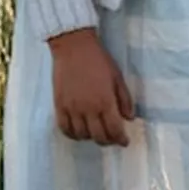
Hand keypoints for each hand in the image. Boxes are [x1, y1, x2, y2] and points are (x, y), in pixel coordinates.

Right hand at [48, 28, 134, 146]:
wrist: (74, 47)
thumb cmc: (99, 59)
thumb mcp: (117, 76)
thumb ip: (124, 98)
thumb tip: (129, 118)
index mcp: (105, 101)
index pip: (114, 129)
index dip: (120, 139)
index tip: (124, 142)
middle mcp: (88, 109)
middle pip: (98, 136)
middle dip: (108, 141)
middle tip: (112, 139)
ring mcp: (72, 109)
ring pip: (82, 135)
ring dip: (91, 138)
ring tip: (97, 133)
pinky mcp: (59, 106)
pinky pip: (65, 129)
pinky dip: (73, 135)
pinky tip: (79, 132)